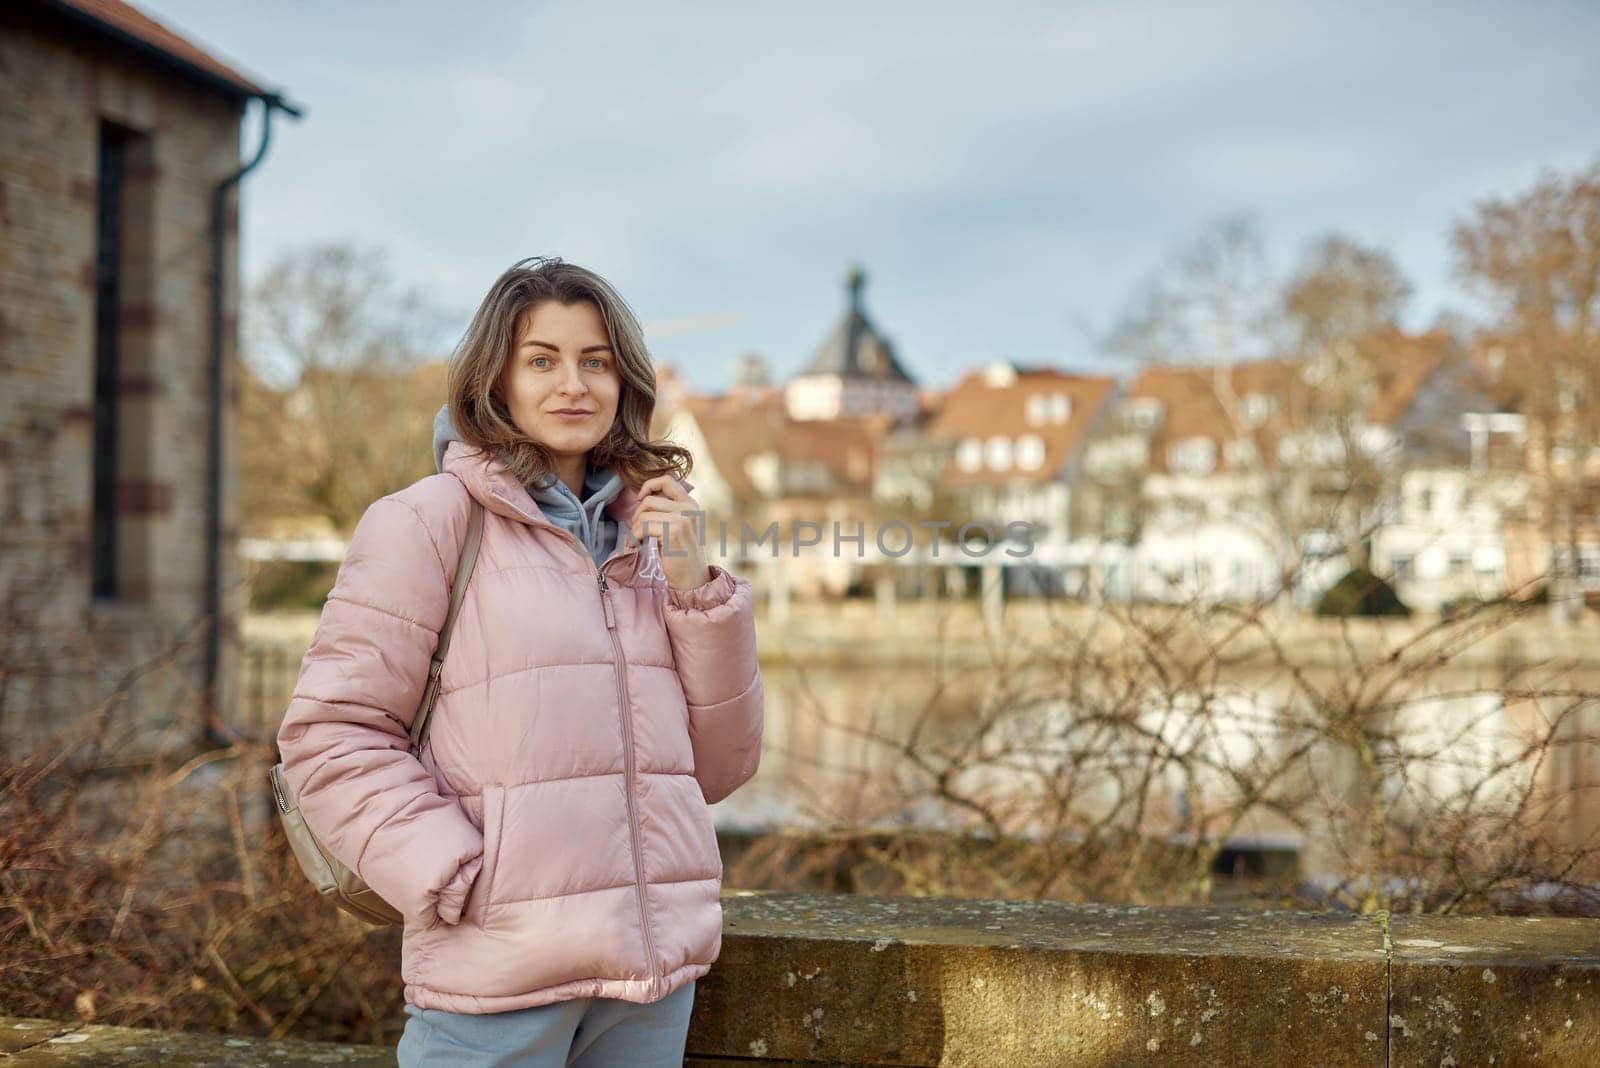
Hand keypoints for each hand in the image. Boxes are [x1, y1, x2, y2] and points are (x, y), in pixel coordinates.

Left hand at [629, 475, 711, 589]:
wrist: (693, 579)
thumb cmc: (681, 555)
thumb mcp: (679, 526)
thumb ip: (668, 510)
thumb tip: (642, 498)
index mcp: (691, 504)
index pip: (667, 480)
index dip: (649, 485)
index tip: (640, 498)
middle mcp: (689, 509)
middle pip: (650, 500)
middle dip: (637, 516)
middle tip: (636, 531)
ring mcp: (682, 519)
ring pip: (644, 514)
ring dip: (634, 529)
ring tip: (637, 541)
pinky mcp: (672, 532)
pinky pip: (643, 527)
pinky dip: (634, 537)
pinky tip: (636, 546)